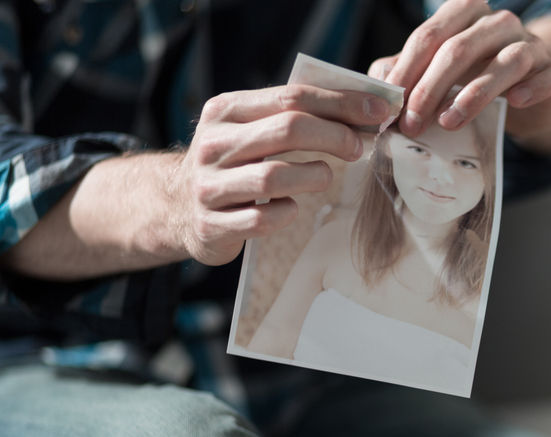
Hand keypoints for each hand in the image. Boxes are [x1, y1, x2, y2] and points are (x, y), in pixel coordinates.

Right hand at [171, 85, 391, 265]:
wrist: (173, 206)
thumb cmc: (231, 164)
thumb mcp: (248, 129)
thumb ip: (291, 115)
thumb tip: (361, 109)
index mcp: (226, 111)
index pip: (291, 97)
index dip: (340, 103)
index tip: (378, 110)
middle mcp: (214, 144)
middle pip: (287, 130)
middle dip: (334, 135)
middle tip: (358, 148)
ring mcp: (209, 186)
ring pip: (274, 177)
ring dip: (312, 176)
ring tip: (325, 176)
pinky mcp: (211, 225)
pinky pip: (261, 220)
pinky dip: (286, 214)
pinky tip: (293, 209)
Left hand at [368, 0, 550, 143]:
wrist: (529, 94)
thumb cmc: (476, 79)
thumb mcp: (438, 74)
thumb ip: (407, 73)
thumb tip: (377, 86)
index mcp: (466, 14)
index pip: (430, 35)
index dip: (408, 70)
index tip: (392, 105)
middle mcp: (500, 23)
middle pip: (461, 48)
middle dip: (431, 88)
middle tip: (413, 123)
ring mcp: (534, 45)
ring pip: (507, 61)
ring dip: (475, 93)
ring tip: (450, 122)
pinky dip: (537, 86)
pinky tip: (517, 102)